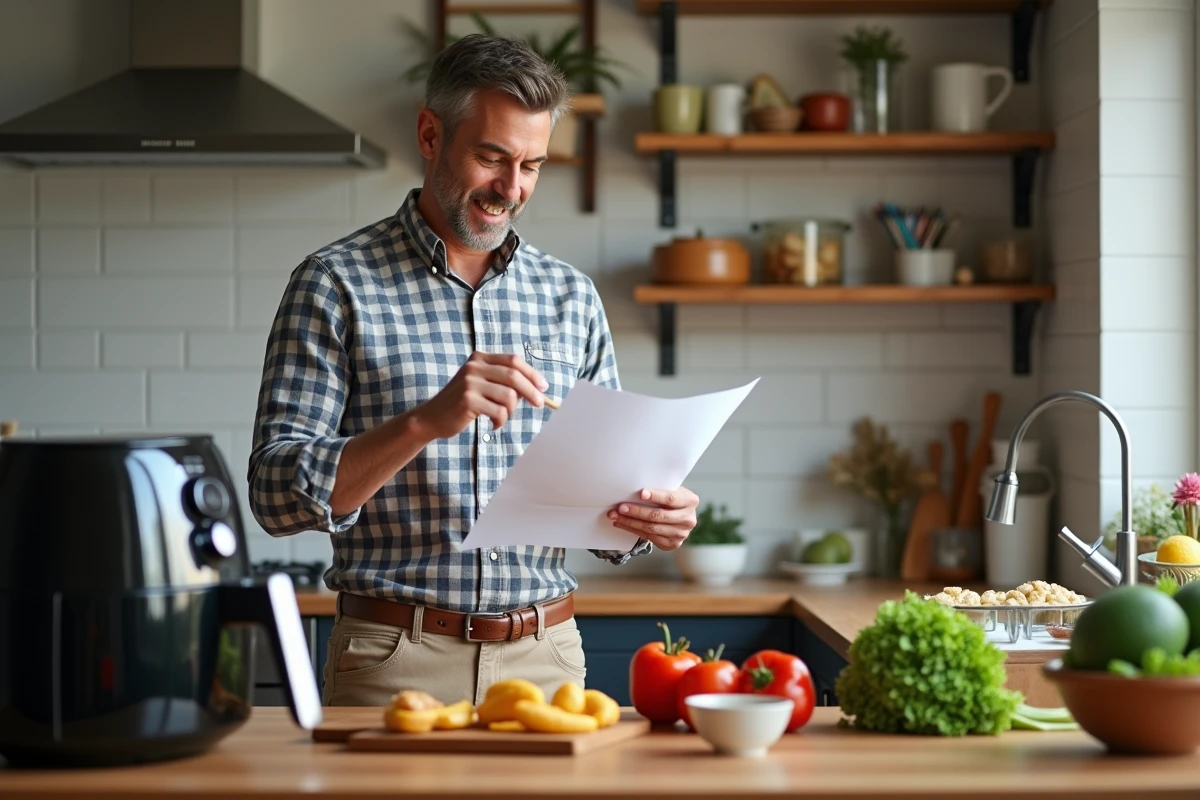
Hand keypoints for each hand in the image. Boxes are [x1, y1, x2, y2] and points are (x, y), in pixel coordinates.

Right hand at [410, 352, 547, 439]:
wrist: (432, 417)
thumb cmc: (461, 403)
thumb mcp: (481, 384)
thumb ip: (503, 382)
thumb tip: (536, 389)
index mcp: (479, 358)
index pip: (513, 361)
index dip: (532, 373)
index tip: (543, 386)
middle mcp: (474, 367)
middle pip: (514, 376)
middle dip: (531, 391)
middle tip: (539, 404)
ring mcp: (470, 383)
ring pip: (509, 396)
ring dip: (511, 411)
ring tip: (502, 417)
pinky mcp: (468, 400)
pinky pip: (499, 411)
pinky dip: (501, 421)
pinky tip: (493, 425)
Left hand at [607, 487, 698, 551]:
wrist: (678, 514)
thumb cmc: (669, 498)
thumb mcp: (670, 489)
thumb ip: (660, 488)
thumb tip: (633, 486)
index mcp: (690, 501)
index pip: (671, 499)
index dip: (656, 496)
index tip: (641, 493)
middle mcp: (688, 519)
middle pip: (659, 516)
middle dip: (637, 511)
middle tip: (620, 507)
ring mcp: (681, 533)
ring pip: (651, 528)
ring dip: (630, 522)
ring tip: (616, 516)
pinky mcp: (672, 544)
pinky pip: (649, 537)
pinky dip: (633, 530)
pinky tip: (622, 524)